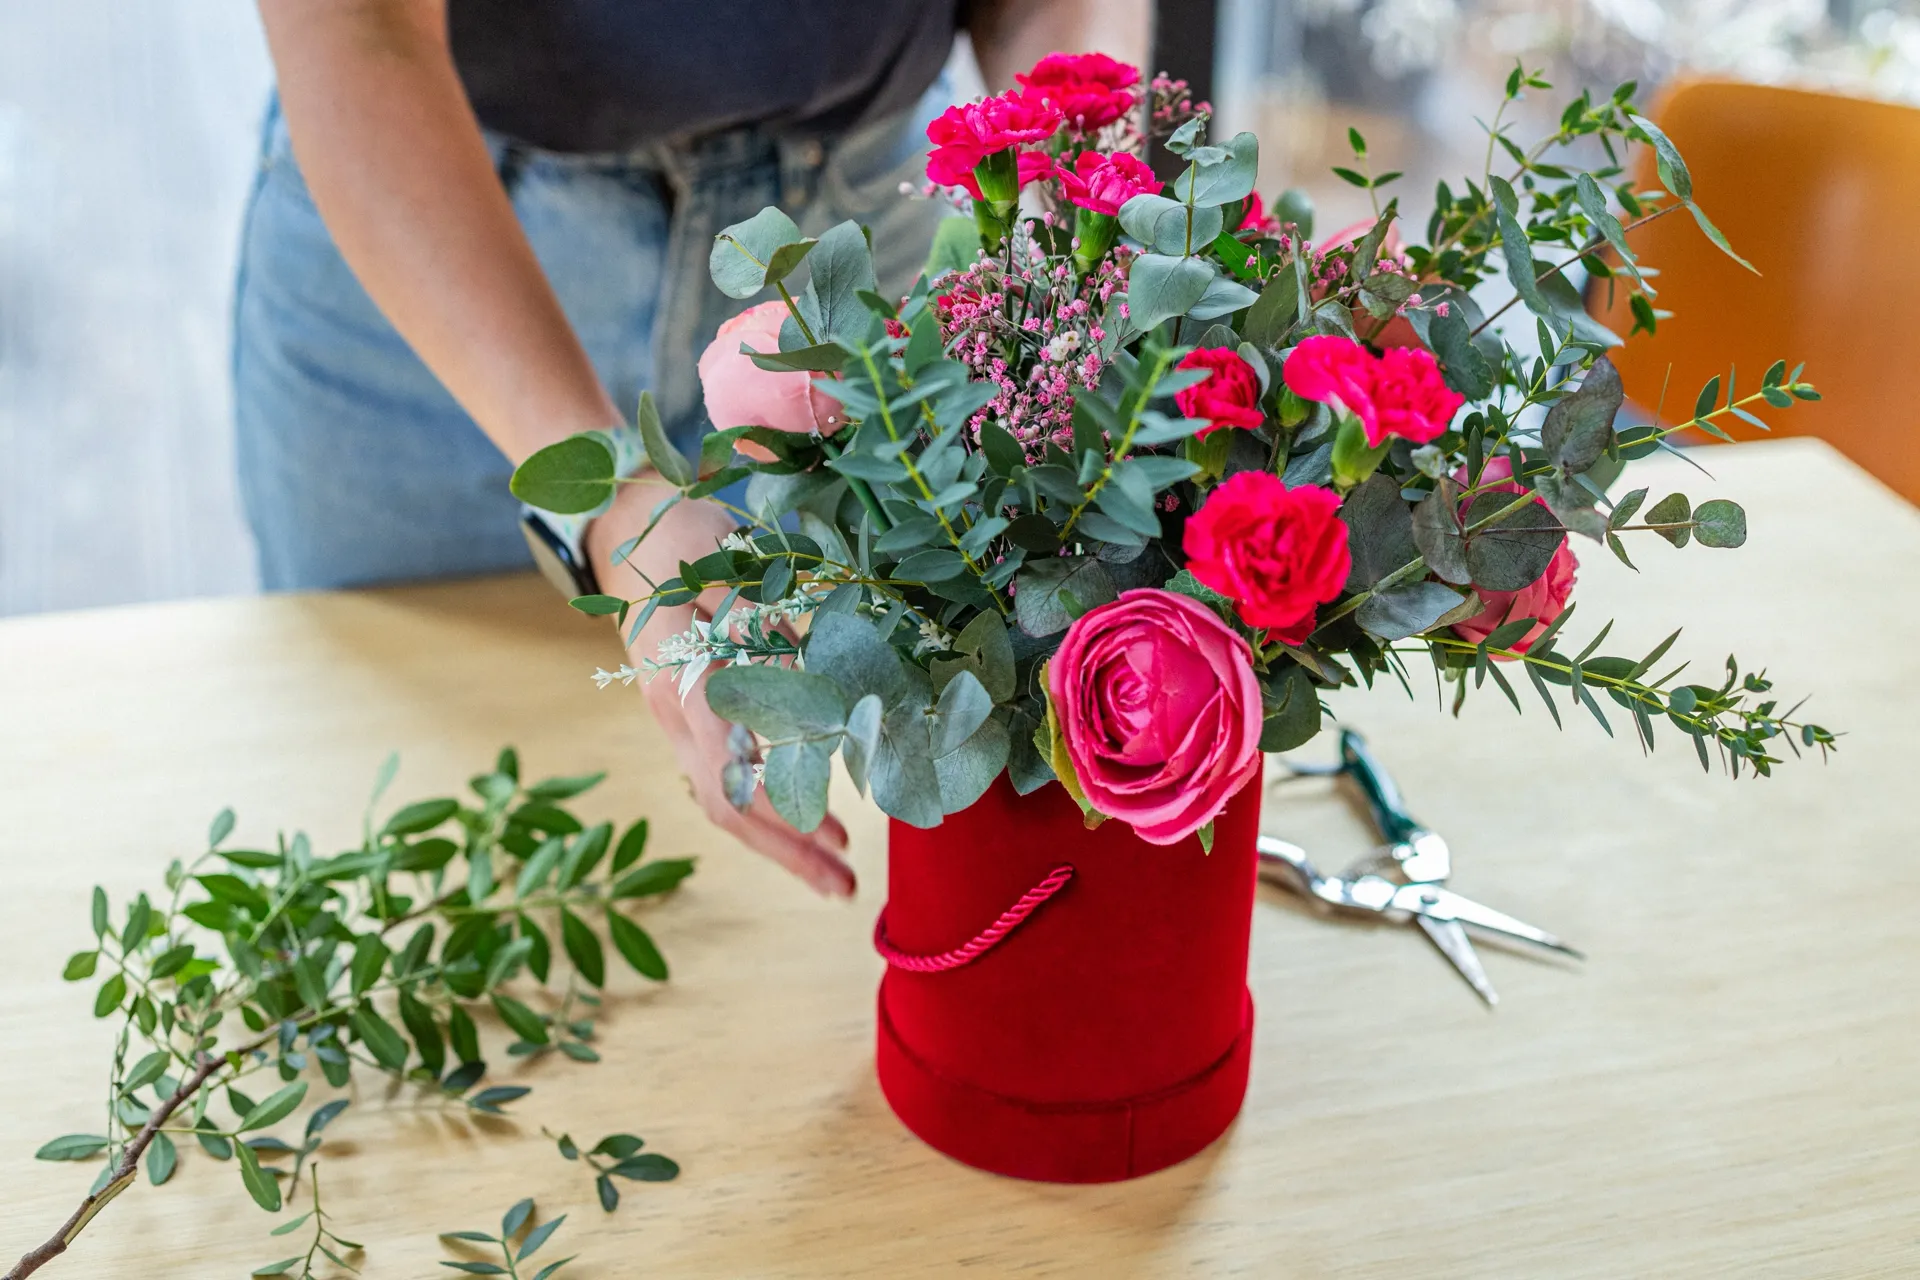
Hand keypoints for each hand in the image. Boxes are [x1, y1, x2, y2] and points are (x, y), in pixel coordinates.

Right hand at [584, 476, 854, 897]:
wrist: (621, 519)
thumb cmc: (687, 532)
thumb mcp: (740, 571)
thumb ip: (780, 635)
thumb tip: (833, 700)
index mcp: (682, 679)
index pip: (732, 768)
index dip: (784, 809)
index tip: (835, 837)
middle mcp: (671, 709)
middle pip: (725, 805)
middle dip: (787, 850)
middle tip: (843, 887)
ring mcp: (670, 715)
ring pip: (720, 797)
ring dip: (778, 836)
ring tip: (834, 863)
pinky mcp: (680, 709)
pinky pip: (718, 774)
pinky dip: (761, 801)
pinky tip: (799, 813)